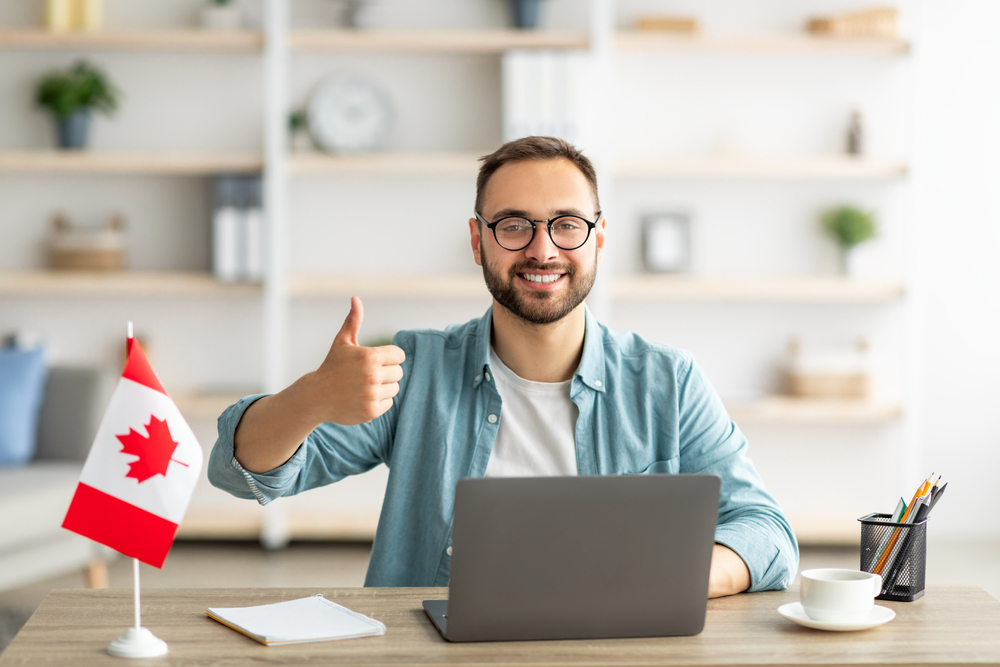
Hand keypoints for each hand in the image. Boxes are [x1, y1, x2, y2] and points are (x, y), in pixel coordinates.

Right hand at [308, 296, 404, 424]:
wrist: (316, 396)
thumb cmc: (332, 366)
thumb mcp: (342, 342)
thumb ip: (353, 321)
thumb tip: (355, 298)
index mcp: (369, 357)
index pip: (399, 355)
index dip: (389, 356)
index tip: (376, 359)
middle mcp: (372, 376)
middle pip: (399, 372)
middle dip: (387, 372)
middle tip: (368, 373)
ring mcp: (371, 395)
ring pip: (395, 388)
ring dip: (384, 386)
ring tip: (365, 385)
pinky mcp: (371, 411)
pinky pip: (388, 403)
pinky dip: (379, 401)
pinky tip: (363, 397)